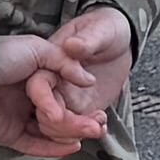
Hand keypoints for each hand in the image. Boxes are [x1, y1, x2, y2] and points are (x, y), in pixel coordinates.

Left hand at [0, 31, 95, 157]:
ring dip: (70, 134)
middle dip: (80, 121)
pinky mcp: (7, 135)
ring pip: (49, 132)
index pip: (63, 95)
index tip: (100, 109)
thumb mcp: (38, 49)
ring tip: (90, 133)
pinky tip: (72, 145)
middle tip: (98, 125)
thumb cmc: (1, 57)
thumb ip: (65, 63)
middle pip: (59, 116)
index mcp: (34, 79)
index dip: (81, 103)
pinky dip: (52, 148)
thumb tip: (89, 82)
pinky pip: (33, 145)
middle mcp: (27, 99)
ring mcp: (17, 118)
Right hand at [24, 2, 134, 143]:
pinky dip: (84, 133)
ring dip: (75, 132)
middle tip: (90, 127)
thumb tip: (72, 46)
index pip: (37, 87)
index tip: (59, 116)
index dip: (45, 103)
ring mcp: (63, 96)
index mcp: (48, 61)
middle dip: (64, 126)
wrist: (121, 38)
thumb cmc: (106, 26)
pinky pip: (73, 127)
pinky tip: (100, 127)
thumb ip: (86, 39)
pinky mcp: (79, 106)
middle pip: (44, 113)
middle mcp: (51, 82)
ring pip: (55, 126)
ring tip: (98, 126)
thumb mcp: (100, 29)